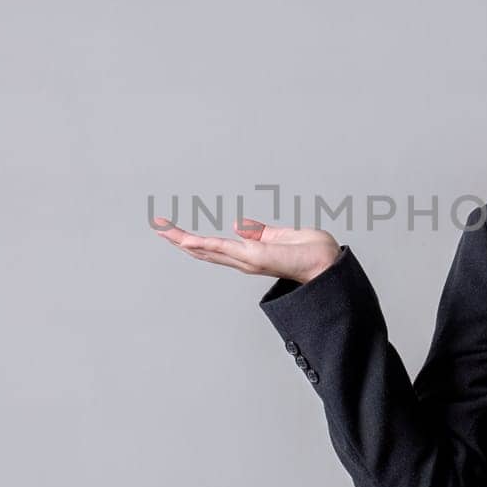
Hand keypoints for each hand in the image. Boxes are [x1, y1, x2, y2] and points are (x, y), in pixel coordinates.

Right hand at [152, 215, 340, 284]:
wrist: (327, 262)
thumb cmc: (312, 252)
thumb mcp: (280, 235)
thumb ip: (258, 231)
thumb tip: (238, 224)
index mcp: (249, 255)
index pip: (215, 248)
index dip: (194, 241)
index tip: (176, 231)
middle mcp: (244, 260)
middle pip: (204, 252)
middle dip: (180, 241)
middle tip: (159, 227)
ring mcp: (247, 260)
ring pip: (207, 250)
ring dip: (183, 240)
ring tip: (162, 229)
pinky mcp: (253, 256)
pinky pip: (223, 249)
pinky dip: (203, 244)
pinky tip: (186, 239)